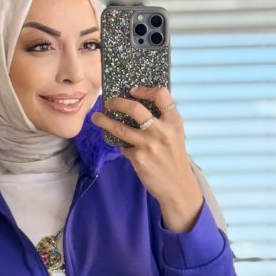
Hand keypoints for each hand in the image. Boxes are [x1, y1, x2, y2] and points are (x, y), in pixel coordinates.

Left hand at [91, 86, 203, 231]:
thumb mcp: (175, 135)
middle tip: (108, 102)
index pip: (161, 95)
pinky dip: (122, 146)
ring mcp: (149, 146)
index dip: (144, 89)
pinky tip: (124, 147)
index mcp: (174, 122)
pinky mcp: (139, 159)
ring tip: (96, 117)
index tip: (132, 91)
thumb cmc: (174, 157)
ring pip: (120, 128)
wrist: (178, 186)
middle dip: (117, 102)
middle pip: (135, 108)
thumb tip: (136, 104)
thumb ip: (162, 120)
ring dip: (104, 121)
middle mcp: (162, 131)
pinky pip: (124, 147)